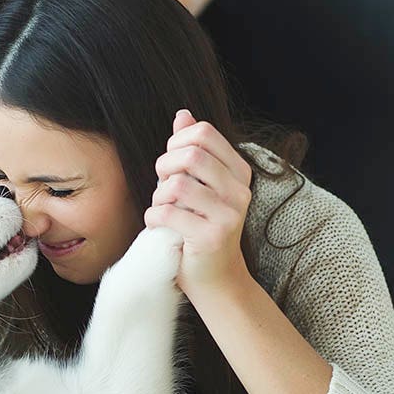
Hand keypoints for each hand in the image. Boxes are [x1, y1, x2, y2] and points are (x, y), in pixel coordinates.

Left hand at [144, 109, 253, 297]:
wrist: (216, 279)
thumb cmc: (200, 228)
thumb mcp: (199, 186)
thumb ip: (192, 150)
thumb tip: (183, 114)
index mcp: (239, 172)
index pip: (203, 133)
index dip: (176, 142)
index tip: (171, 165)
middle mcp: (240, 191)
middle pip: (190, 155)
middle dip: (164, 167)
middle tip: (163, 187)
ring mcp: (229, 215)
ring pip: (177, 185)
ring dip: (158, 198)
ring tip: (163, 210)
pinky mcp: (212, 237)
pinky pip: (167, 214)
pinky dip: (154, 219)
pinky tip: (160, 227)